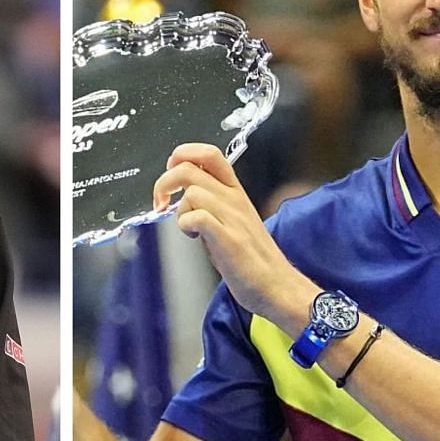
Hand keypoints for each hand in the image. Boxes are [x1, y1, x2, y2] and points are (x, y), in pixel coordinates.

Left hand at [153, 143, 311, 324]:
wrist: (277, 286)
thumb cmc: (255, 260)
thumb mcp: (234, 221)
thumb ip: (213, 206)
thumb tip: (187, 200)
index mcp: (236, 193)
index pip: (209, 154)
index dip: (183, 155)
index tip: (170, 172)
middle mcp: (234, 200)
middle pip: (190, 167)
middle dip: (165, 181)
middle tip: (162, 201)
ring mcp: (232, 218)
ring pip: (192, 192)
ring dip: (179, 209)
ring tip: (187, 228)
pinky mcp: (228, 239)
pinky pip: (198, 216)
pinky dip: (186, 224)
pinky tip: (193, 237)